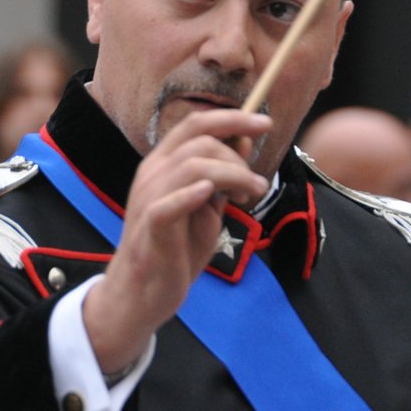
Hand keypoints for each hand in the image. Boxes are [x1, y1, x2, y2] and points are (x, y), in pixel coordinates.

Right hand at [83, 109, 270, 375]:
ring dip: (232, 176)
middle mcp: (152, 174)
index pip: (196, 124)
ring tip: (248, 197)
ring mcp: (148, 199)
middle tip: (254, 186)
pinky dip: (192, 196)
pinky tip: (212, 196)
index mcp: (163, 164)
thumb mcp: (208, 207)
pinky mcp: (151, 228)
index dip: (233, 118)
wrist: (145, 292)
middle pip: (200, 142)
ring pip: (192, 167)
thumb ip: (223, 176)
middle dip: (238, 158)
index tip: (265, 123)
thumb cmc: (176, 249)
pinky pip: (168, 204)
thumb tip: (244, 141)